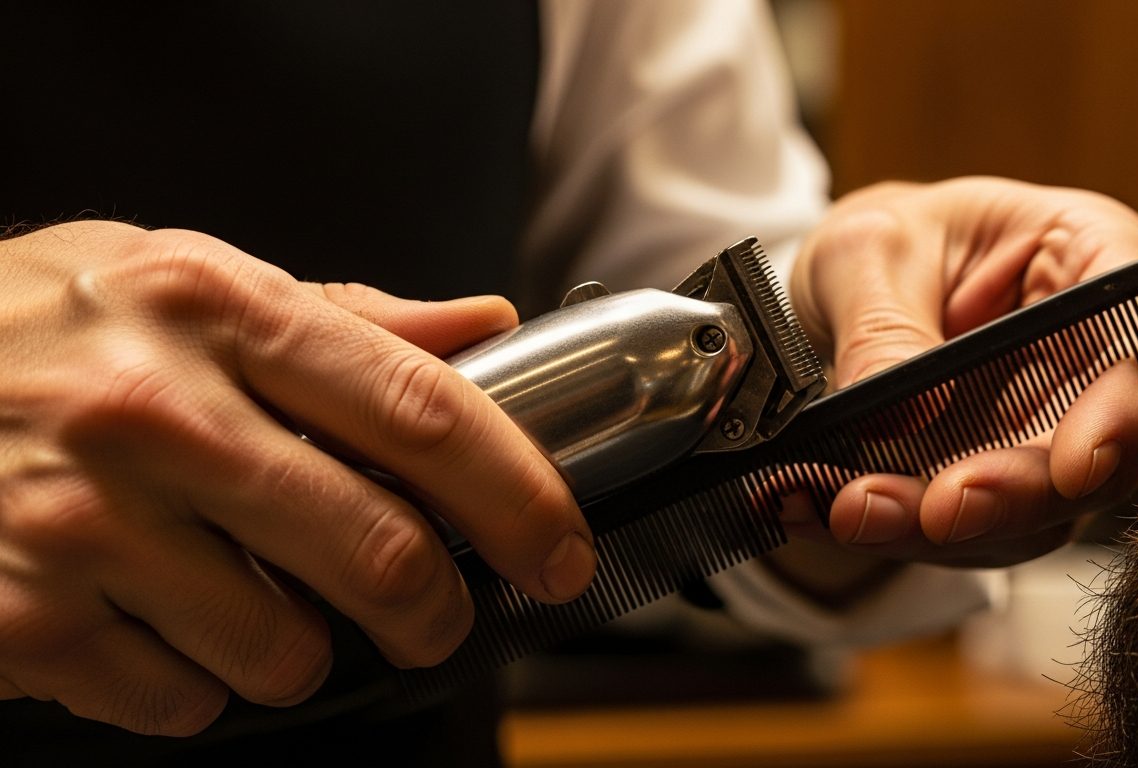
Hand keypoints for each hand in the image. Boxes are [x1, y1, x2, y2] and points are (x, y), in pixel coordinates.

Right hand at [0, 222, 594, 734]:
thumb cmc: (33, 324)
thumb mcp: (185, 279)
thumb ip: (346, 316)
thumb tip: (481, 325)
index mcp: (219, 312)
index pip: (420, 411)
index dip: (519, 494)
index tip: (559, 546)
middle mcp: (156, 413)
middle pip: (379, 554)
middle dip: (436, 612)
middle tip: (433, 615)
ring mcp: (85, 523)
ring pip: (286, 650)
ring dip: (302, 649)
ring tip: (254, 598)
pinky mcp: (27, 620)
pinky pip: (183, 700)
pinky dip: (198, 681)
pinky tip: (157, 620)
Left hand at [784, 177, 1137, 567]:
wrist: (850, 284)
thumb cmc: (886, 239)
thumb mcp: (868, 250)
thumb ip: (885, 326)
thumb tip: (905, 414)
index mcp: (1093, 261)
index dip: (1118, 416)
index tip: (1073, 467)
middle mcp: (1093, 357)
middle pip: (1095, 455)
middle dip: (1013, 495)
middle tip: (936, 510)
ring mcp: (1052, 431)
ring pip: (1031, 513)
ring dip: (942, 529)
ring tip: (850, 512)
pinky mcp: (1001, 484)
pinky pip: (964, 529)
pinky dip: (894, 531)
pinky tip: (821, 514)